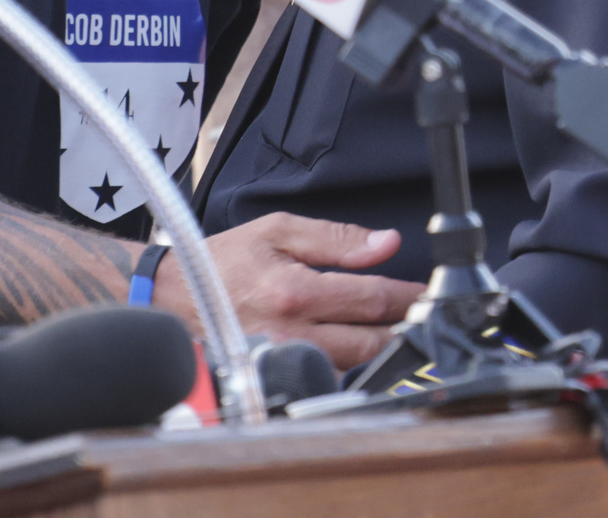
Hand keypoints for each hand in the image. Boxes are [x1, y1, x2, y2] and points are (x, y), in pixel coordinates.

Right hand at [157, 213, 422, 368]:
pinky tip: (363, 349)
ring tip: (402, 331)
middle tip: (428, 316)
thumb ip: (337, 238)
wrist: (177, 294)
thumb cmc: (226, 259)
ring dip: (384, 350)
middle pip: (374, 341)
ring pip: (356, 365)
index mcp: (295, 289)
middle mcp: (294, 331)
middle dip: (407, 328)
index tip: (431, 292)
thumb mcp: (279, 230)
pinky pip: (331, 376)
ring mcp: (287, 360)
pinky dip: (353, 364)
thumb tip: (387, 243)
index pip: (373, 297)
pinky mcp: (281, 374)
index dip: (410, 296)